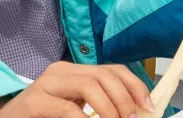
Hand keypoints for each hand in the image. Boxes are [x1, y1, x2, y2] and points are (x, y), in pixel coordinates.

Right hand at [0, 62, 152, 117]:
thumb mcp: (75, 110)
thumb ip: (99, 107)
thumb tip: (134, 113)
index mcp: (74, 72)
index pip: (113, 69)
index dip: (134, 85)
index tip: (148, 105)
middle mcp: (60, 72)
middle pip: (104, 75)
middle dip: (124, 99)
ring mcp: (46, 84)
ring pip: (89, 86)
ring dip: (109, 109)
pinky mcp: (34, 101)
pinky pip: (67, 108)